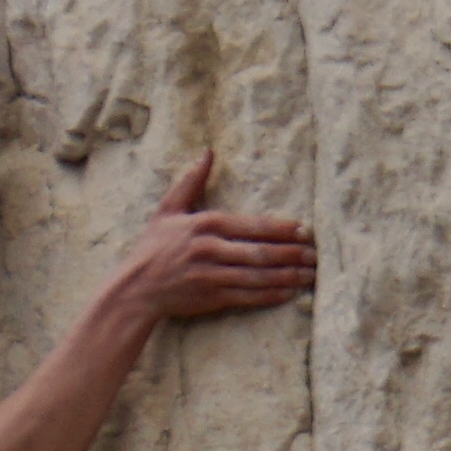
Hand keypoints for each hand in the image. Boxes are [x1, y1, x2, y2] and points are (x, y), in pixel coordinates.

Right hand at [99, 154, 317, 328]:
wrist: (135, 288)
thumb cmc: (153, 247)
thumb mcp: (168, 210)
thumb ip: (191, 182)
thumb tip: (208, 151)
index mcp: (204, 224)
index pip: (251, 225)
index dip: (281, 228)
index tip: (304, 229)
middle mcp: (210, 250)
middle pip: (260, 252)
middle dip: (291, 253)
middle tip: (316, 254)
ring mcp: (212, 276)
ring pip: (258, 276)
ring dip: (288, 275)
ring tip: (310, 274)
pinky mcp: (212, 298)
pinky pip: (248, 296)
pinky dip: (271, 295)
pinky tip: (290, 292)